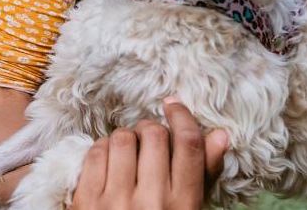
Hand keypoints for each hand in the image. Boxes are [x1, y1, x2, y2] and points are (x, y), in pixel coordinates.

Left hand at [71, 98, 228, 209]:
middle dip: (152, 130)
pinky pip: (94, 153)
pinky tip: (109, 161)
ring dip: (126, 138)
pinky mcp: (86, 201)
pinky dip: (102, 149)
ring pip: (122, 138)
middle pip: (154, 135)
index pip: (188, 145)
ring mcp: (115, 201)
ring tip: (129, 152)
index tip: (175, 106)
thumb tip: (220, 135)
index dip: (183, 117)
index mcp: (184, 205)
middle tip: (150, 140)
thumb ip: (203, 174)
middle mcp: (152, 201)